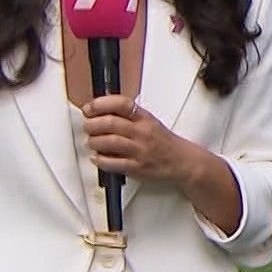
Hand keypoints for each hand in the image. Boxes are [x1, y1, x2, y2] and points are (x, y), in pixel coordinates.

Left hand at [83, 95, 204, 184]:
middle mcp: (142, 132)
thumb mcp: (150, 122)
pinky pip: (112, 163)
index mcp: (145, 118)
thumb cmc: (163, 142)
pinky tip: (97, 157)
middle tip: (87, 126)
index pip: (121, 103)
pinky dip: (99, 160)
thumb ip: (128, 117)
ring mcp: (140, 150)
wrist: (183, 162)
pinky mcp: (137, 167)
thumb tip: (100, 112)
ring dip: (93, 141)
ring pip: (108, 142)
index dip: (100, 103)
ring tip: (92, 142)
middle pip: (110, 123)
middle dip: (91, 124)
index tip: (89, 108)